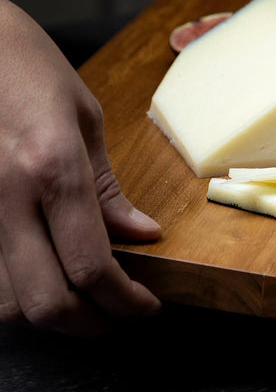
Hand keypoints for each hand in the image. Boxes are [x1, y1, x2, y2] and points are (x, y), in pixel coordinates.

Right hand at [0, 0, 161, 334]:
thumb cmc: (27, 67)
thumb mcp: (84, 119)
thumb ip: (107, 189)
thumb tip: (141, 236)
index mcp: (52, 169)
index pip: (92, 266)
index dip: (126, 302)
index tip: (146, 307)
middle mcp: (4, 196)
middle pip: (44, 301)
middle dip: (89, 325)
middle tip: (116, 317)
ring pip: (2, 302)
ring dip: (46, 316)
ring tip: (80, 301)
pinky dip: (10, 292)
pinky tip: (36, 278)